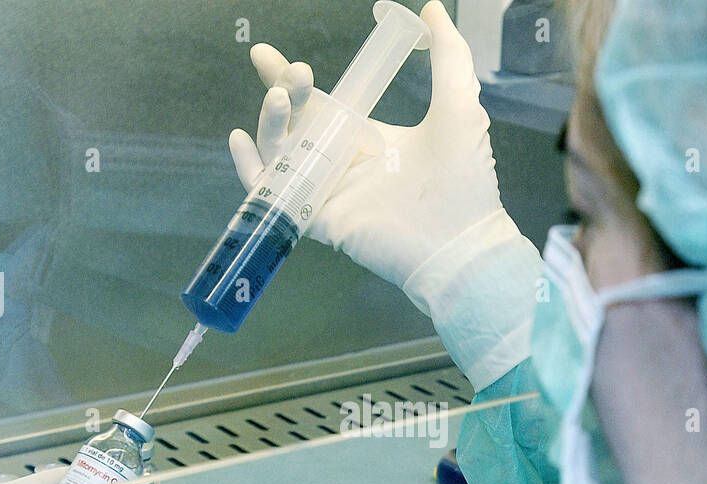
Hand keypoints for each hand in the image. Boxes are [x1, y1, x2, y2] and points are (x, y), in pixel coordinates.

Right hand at [228, 1, 504, 287]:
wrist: (463, 238)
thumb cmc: (465, 178)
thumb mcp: (458, 103)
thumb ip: (447, 55)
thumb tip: (433, 9)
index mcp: (368, 138)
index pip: (317, 104)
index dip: (287, 80)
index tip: (265, 55)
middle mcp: (343, 163)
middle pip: (293, 125)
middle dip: (282, 95)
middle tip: (295, 74)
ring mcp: (329, 191)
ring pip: (280, 154)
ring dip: (271, 124)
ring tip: (279, 100)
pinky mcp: (321, 219)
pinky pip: (273, 195)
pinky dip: (252, 171)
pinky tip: (241, 141)